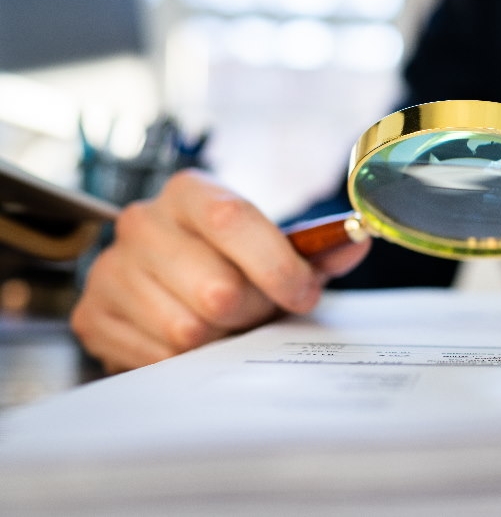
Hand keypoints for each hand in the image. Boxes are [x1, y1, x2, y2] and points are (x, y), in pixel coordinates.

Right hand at [71, 169, 370, 372]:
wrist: (172, 279)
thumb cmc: (234, 260)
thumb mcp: (278, 247)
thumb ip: (320, 248)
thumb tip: (357, 241)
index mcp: (189, 192)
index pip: (231, 220)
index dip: (276, 265)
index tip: (304, 293)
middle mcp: (141, 223)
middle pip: (216, 289)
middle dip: (253, 311)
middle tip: (260, 311)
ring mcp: (110, 270)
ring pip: (189, 330)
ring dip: (222, 338)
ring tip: (227, 323)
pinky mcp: (92, 316)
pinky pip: (159, 357)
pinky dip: (189, 358)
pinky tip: (195, 337)